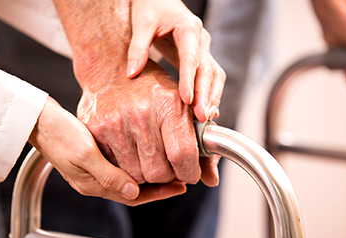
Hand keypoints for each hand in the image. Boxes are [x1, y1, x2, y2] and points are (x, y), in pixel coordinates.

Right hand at [30, 97, 187, 204]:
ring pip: (130, 177)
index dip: (159, 193)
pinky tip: (148, 151)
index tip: (181, 185)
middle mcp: (95, 180)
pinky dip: (137, 161)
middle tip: (183, 174)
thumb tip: (133, 192)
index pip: (134, 197)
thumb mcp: (84, 154)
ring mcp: (93, 169)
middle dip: (159, 184)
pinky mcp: (92, 157)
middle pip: (135, 190)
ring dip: (150, 173)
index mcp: (93, 184)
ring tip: (171, 163)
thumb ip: (108, 174)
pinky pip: (121, 165)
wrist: (36, 119)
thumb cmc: (57, 133)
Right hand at [77, 60, 218, 187]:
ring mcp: (116, 124)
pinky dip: (125, 170)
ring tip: (148, 160)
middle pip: (158, 172)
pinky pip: (115, 168)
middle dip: (168, 177)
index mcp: (168, 104)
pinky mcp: (96, 131)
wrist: (110, 70)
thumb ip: (200, 142)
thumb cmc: (150, 89)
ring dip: (146, 176)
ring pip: (136, 175)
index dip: (189, 172)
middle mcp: (141, 114)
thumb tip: (211, 180)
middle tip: (168, 167)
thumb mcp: (181, 104)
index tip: (190, 174)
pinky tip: (130, 156)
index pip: (183, 154)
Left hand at [126, 0, 225, 121]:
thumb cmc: (150, 7)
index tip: (187, 100)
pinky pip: (209, 77)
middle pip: (208, 70)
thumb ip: (137, 47)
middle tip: (202, 117)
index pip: (191, 58)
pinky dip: (209, 94)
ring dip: (212, 96)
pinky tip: (205, 111)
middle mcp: (200, 40)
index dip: (190, 80)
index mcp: (188, 29)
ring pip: (214, 75)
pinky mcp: (198, 58)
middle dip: (206, 95)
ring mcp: (202, 49)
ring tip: (207, 119)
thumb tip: (131, 74)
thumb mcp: (141, 23)